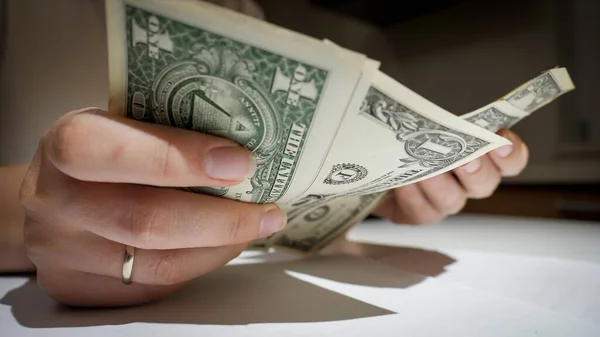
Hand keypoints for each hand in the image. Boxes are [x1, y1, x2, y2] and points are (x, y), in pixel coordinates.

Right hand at [19, 108, 285, 306]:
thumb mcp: (119, 124)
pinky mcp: (78, 289)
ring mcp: (63, 252)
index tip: (240, 162)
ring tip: (257, 227)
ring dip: (220, 247)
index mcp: (66, 144)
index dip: (181, 158)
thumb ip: (166, 133)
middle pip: (145, 221)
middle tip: (267, 210)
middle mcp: (56, 201)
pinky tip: (221, 246)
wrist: (50, 199)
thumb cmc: (101, 154)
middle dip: (221, 219)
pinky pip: (154, 287)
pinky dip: (199, 265)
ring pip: (157, 265)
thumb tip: (248, 146)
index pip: (117, 152)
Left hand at [373, 129, 528, 224]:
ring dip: (442, 185)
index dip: (511, 154)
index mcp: (479, 156)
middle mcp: (466, 184)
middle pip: (485, 184)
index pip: (510, 161)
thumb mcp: (424, 116)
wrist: (374, 157)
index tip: (502, 139)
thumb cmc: (406, 132)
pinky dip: (414, 197)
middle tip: (468, 159)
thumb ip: (439, 116)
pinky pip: (422, 212)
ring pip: (452, 201)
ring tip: (428, 171)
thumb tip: (438, 113)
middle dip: (478, 170)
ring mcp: (442, 201)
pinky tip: (403, 183)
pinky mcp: (416, 214)